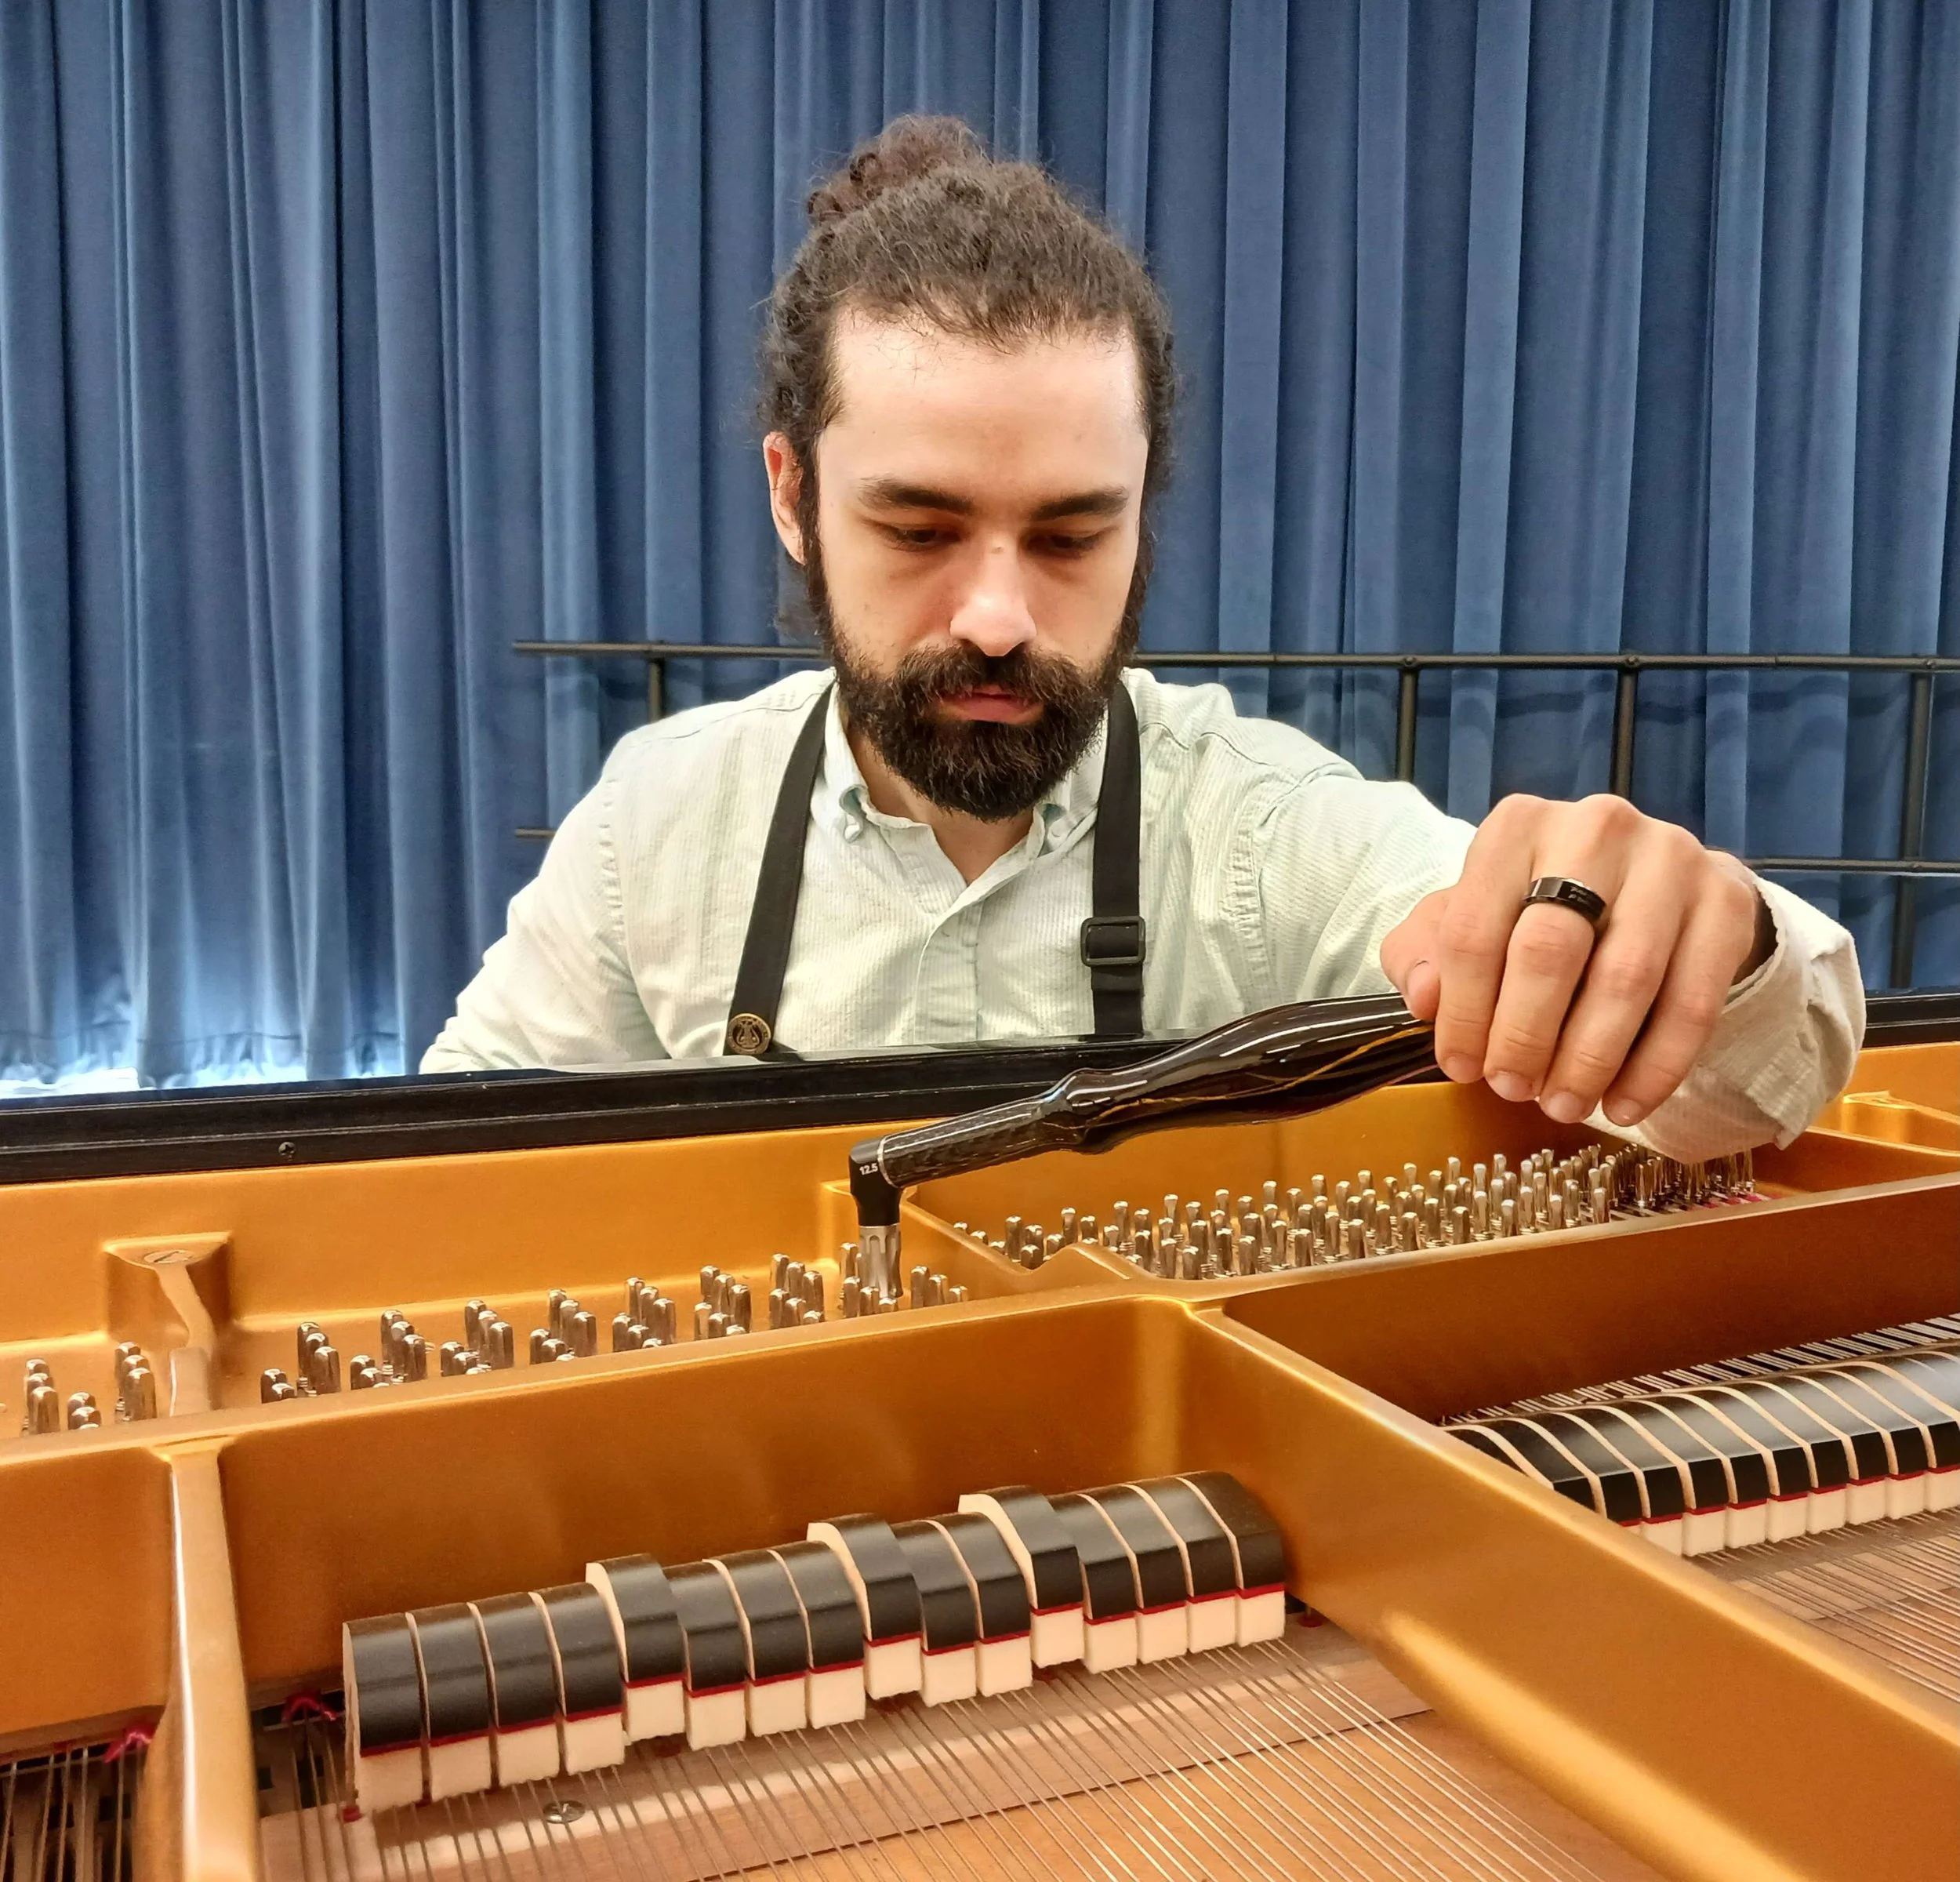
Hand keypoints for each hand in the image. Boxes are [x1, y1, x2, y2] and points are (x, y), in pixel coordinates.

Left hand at [1379, 795, 1773, 1129]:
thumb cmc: (1538, 903)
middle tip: (1513, 1089)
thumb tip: (1424, 999)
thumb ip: (1425, 951)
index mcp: (1516, 826)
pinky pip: (1693, 1002)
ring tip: (1564, 1104)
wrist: (1650, 882)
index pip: (1474, 929)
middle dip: (1524, 1037)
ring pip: (1625, 979)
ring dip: (1588, 1059)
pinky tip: (1625, 1104)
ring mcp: (1670, 859)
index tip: (1461, 1068)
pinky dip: (1656, 1067)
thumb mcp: (1468, 915)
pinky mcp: (1725, 900)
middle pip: (1549, 951)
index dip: (1463, 1012)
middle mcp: (1594, 828)